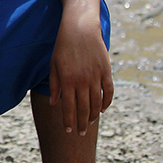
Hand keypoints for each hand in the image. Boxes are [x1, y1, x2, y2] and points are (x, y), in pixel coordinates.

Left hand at [48, 15, 113, 135]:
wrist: (80, 28)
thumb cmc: (63, 46)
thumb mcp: (53, 65)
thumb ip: (55, 86)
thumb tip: (55, 104)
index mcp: (67, 81)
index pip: (68, 107)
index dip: (69, 121)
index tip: (69, 131)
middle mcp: (82, 81)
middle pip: (83, 108)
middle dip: (82, 123)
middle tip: (81, 134)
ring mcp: (95, 76)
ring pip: (97, 102)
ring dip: (94, 115)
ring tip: (91, 124)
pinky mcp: (106, 71)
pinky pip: (108, 91)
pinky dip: (107, 102)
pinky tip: (103, 110)